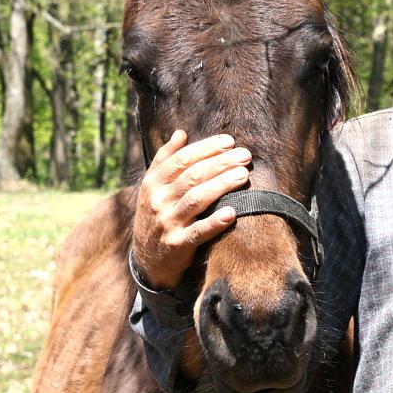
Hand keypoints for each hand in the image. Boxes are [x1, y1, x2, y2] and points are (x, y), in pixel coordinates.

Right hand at [132, 131, 251, 290]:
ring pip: (197, 199)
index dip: (206, 148)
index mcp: (152, 183)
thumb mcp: (153, 187)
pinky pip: (198, 232)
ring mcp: (167, 223)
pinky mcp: (178, 245)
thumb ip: (165, 160)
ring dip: (222, 185)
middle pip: (192, 176)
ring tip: (244, 175)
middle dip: (221, 163)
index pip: (181, 160)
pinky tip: (232, 213)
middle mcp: (158, 201)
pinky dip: (215, 222)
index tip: (230, 141)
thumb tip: (180, 133)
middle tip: (245, 156)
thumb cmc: (158, 214)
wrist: (147, 259)